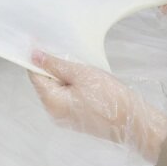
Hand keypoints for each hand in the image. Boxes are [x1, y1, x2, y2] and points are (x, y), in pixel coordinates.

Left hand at [29, 51, 166, 160]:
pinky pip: (67, 98)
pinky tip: (87, 82)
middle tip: (71, 56)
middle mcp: (53, 113)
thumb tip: (33, 55)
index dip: (38, 59)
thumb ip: (55, 64)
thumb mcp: (81, 73)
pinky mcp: (76, 119)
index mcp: (51, 102)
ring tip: (82, 69)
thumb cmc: (108, 96)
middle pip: (45, 84)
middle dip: (54, 68)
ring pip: (57, 90)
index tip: (45, 44)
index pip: (35, 76)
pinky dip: (73, 87)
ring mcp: (65, 118)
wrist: (133, 121)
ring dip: (65, 77)